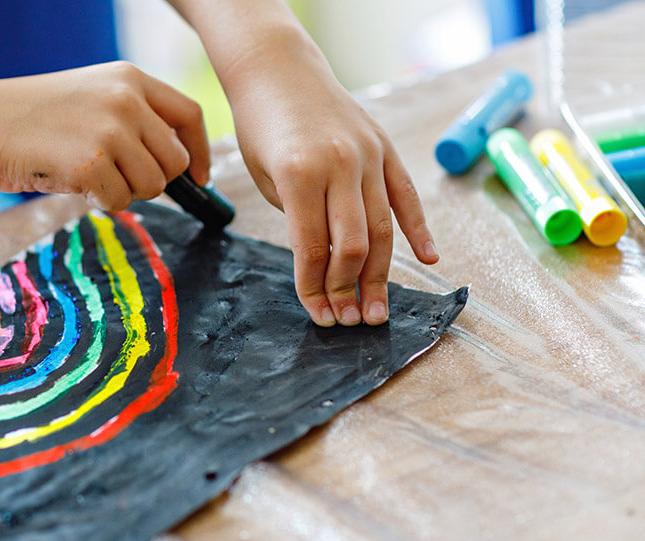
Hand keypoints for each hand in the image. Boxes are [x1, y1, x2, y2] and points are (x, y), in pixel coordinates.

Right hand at [0, 61, 210, 210]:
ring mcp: (110, 131)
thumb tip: (173, 165)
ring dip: (124, 192)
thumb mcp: (89, 98)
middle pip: (174, 160)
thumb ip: (131, 118)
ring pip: (152, 185)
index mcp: (128, 78)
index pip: (188, 116)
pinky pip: (121, 202)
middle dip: (152, 180)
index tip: (198, 177)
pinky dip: (100, 202)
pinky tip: (73, 182)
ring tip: (88, 175)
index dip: (199, 152)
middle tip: (116, 179)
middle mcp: (126, 100)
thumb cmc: (30, 118)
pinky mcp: (91, 164)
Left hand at [227, 41, 438, 326]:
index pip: (312, 248)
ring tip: (377, 309)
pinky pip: (406, 196)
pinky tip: (428, 260)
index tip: (319, 315)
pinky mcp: (385, 147)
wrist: (278, 69)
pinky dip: (419, 230)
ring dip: (382, 274)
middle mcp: (340, 164)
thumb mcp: (265, 176)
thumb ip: (298, 218)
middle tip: (350, 321)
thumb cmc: (262, 125)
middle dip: (350, 290)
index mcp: (300, 174)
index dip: (315, 289)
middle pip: (353, 244)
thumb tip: (326, 268)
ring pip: (382, 227)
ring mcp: (368, 155)